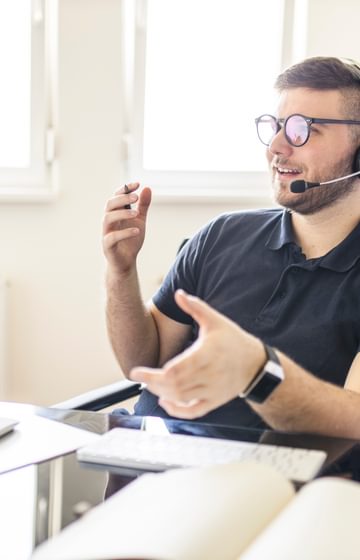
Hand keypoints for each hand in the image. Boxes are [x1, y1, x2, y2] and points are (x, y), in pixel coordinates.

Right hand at [102, 182, 151, 274]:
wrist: (127, 262)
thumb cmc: (131, 240)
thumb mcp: (139, 221)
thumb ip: (143, 206)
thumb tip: (147, 188)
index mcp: (115, 213)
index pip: (116, 196)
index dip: (125, 189)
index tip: (137, 184)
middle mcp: (109, 221)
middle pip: (109, 204)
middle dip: (122, 198)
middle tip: (136, 197)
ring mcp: (106, 233)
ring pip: (107, 218)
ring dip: (122, 213)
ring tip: (136, 214)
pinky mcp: (107, 246)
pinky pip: (112, 237)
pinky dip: (124, 233)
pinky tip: (137, 231)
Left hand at [130, 290, 265, 418]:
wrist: (256, 363)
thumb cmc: (233, 340)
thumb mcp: (216, 320)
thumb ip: (195, 307)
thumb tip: (178, 293)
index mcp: (207, 354)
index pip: (175, 370)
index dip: (153, 374)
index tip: (136, 371)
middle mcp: (209, 375)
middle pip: (174, 386)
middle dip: (152, 383)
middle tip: (138, 377)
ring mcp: (212, 391)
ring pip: (181, 398)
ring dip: (161, 393)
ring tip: (149, 384)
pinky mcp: (214, 401)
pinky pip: (193, 411)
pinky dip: (176, 411)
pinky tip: (165, 401)